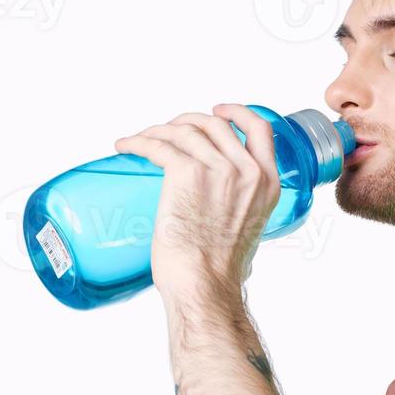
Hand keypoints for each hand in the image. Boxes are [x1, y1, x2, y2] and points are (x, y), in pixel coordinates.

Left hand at [113, 103, 280, 301]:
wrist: (204, 284)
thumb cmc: (219, 269)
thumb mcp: (249, 226)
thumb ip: (243, 204)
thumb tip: (222, 200)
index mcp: (267, 183)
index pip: (260, 128)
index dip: (236, 112)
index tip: (218, 110)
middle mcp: (247, 171)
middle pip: (215, 124)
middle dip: (188, 121)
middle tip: (169, 130)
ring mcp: (217, 169)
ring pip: (184, 131)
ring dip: (158, 130)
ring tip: (142, 139)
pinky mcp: (186, 173)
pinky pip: (158, 146)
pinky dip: (138, 141)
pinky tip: (126, 146)